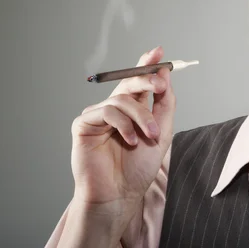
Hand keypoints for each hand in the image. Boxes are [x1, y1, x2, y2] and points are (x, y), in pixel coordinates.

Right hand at [69, 46, 174, 212]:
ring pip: (121, 100)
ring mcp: (97, 116)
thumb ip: (164, 103)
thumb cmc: (138, 168)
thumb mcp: (162, 132)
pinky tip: (131, 141)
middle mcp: (113, 109)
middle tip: (160, 86)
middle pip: (128, 83)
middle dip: (146, 80)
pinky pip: (106, 112)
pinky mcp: (83, 125)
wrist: (120, 195)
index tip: (159, 51)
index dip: (146, 64)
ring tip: (151, 136)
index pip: (137, 81)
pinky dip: (123, 125)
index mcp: (131, 109)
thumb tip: (165, 74)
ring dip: (141, 116)